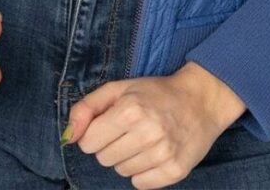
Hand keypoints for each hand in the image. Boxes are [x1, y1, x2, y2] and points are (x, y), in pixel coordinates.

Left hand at [60, 62, 245, 187]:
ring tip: (145, 139)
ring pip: (121, 172)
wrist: (201, 100)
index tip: (110, 124)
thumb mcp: (119, 88)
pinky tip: (154, 153)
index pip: (89, 142)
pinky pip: (140, 184)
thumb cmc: (155, 93)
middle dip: (111, 146)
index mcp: (130, 109)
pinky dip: (143, 172)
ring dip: (128, 158)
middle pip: (104, 159)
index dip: (96, 133)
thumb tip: (68, 136)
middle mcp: (147, 132)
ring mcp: (163, 153)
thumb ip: (87, 108)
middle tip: (130, 130)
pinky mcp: (175, 171)